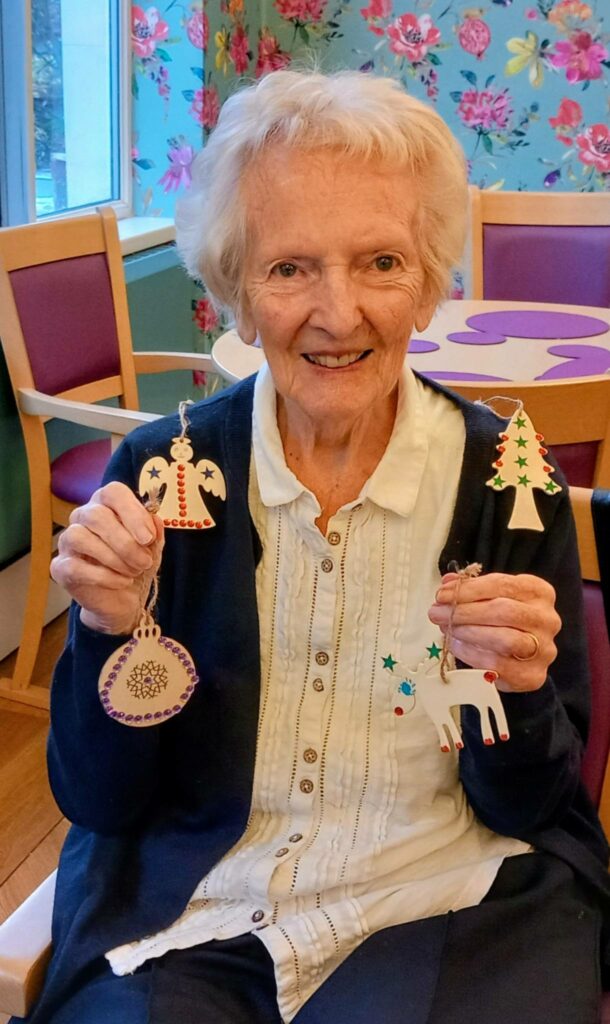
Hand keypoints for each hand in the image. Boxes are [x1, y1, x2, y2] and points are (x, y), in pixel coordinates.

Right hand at [50, 482, 163, 635]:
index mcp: (106, 504)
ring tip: (133, 572)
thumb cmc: (136, 564)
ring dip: (113, 558)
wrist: (123, 598)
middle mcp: (83, 516)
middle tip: (144, 562)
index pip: (113, 493)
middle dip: (126, 542)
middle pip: (96, 515)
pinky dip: (104, 576)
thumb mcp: (153, 547)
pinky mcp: (59, 566)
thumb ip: (154, 530)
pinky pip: (74, 566)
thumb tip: (154, 519)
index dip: (132, 513)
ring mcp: (68, 541)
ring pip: (80, 537)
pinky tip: (122, 582)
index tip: (148, 538)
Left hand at [428, 572, 560, 692]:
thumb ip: (471, 588)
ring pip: (504, 638)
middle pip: (504, 611)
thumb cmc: (504, 621)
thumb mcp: (491, 597)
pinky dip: (471, 653)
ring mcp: (544, 649)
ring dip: (468, 632)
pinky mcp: (533, 675)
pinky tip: (456, 645)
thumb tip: (448, 582)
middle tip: (437, 612)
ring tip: (447, 628)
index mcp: (539, 592)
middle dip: (464, 611)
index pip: (503, 584)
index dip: (469, 589)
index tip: (442, 594)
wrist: (523, 658)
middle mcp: (547, 619)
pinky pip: (497, 664)